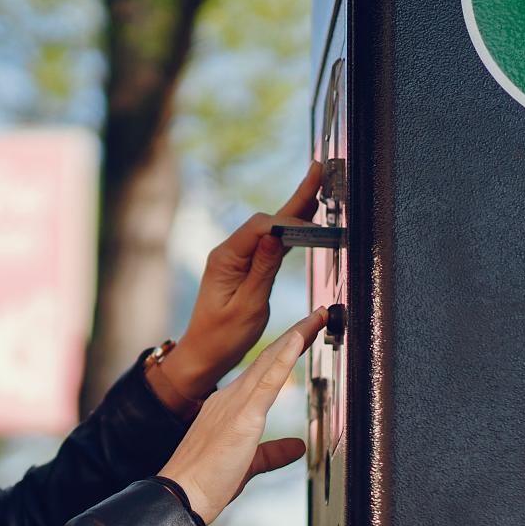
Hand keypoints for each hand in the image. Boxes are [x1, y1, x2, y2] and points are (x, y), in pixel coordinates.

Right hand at [156, 308, 326, 525]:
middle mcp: (229, 398)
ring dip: (295, 337)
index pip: (263, 373)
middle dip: (295, 335)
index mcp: (228, 408)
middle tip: (319, 315)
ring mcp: (234, 404)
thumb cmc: (205, 482)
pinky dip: (284, 357)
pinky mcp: (242, 416)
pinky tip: (297, 340)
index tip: (303, 337)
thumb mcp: (247, 464)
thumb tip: (297, 446)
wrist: (181, 494)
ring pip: (269, 362)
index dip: (284, 353)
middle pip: (268, 360)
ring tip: (317, 318)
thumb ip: (273, 453)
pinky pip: (267, 381)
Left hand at [157, 161, 325, 399]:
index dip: (290, 221)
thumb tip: (277, 233)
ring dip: (296, 210)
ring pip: (270, 228)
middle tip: (321, 170)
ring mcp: (236, 258)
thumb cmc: (223, 337)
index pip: (261, 227)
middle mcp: (229, 252)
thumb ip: (263, 269)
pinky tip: (307, 219)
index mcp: (225, 258)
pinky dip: (291, 231)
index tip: (316, 224)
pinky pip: (270, 244)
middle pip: (267, 219)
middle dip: (296, 198)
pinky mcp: (244, 268)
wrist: (203, 355)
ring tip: (320, 185)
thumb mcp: (248, 306)